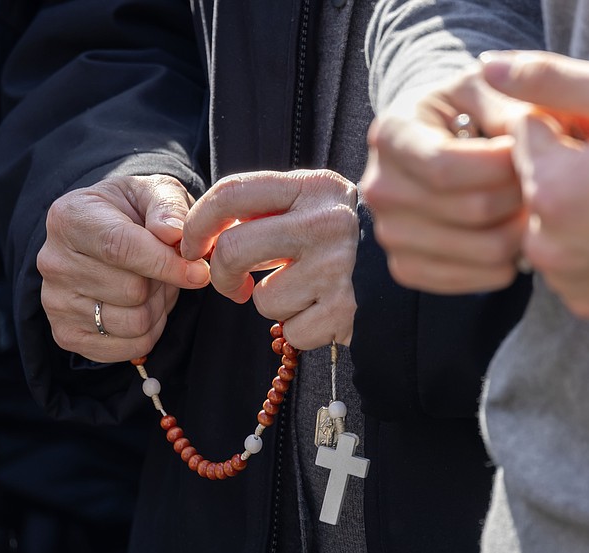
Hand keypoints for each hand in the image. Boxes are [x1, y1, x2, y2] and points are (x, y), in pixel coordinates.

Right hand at [37, 174, 210, 361]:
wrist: (103, 238)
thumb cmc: (131, 214)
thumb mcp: (153, 193)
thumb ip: (168, 207)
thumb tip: (174, 233)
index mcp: (68, 218)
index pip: (119, 248)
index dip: (165, 263)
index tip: (199, 271)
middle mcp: (53, 262)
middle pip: (131, 291)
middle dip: (162, 284)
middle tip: (163, 270)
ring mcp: (55, 302)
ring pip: (132, 322)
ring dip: (157, 308)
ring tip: (152, 287)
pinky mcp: (66, 334)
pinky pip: (128, 348)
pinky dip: (148, 333)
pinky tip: (141, 308)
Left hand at [181, 169, 357, 348]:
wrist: (397, 275)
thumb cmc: (336, 241)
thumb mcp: (306, 206)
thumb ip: (260, 211)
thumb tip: (200, 236)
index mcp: (311, 186)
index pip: (231, 192)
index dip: (198, 223)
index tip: (192, 247)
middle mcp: (326, 221)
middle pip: (234, 248)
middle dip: (221, 275)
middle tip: (231, 284)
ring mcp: (337, 266)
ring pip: (262, 298)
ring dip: (270, 304)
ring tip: (300, 292)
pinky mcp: (345, 308)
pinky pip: (291, 330)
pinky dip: (298, 329)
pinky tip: (318, 312)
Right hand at [360, 66, 529, 293]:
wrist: (432, 142)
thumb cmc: (462, 110)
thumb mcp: (482, 87)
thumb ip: (509, 98)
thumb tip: (529, 132)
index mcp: (390, 134)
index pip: (446, 166)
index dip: (501, 165)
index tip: (529, 151)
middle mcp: (379, 187)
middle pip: (471, 210)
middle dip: (521, 196)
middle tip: (543, 182)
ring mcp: (388, 233)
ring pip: (480, 249)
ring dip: (520, 232)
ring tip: (530, 208)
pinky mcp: (405, 267)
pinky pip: (467, 281)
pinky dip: (503, 265)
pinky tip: (510, 238)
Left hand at [481, 51, 588, 317]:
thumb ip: (550, 78)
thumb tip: (487, 67)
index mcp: (548, 189)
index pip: (523, 133)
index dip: (565, 124)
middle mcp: (543, 242)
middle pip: (530, 182)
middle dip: (563, 166)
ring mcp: (561, 278)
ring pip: (545, 222)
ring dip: (571, 207)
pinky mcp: (582, 302)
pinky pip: (567, 260)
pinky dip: (586, 245)